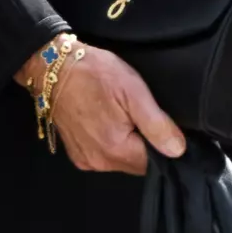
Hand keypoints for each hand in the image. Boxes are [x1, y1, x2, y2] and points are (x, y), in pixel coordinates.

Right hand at [16, 43, 184, 174]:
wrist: (53, 67)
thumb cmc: (95, 73)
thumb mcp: (133, 90)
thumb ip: (156, 124)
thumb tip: (178, 150)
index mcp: (115, 149)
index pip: (153, 164)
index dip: (163, 147)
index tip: (164, 127)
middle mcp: (99, 163)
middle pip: (136, 164)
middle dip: (145, 145)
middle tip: (142, 115)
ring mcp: (85, 160)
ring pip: (121, 161)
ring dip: (128, 145)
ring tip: (126, 115)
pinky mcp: (76, 154)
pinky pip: (104, 156)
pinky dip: (112, 144)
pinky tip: (109, 121)